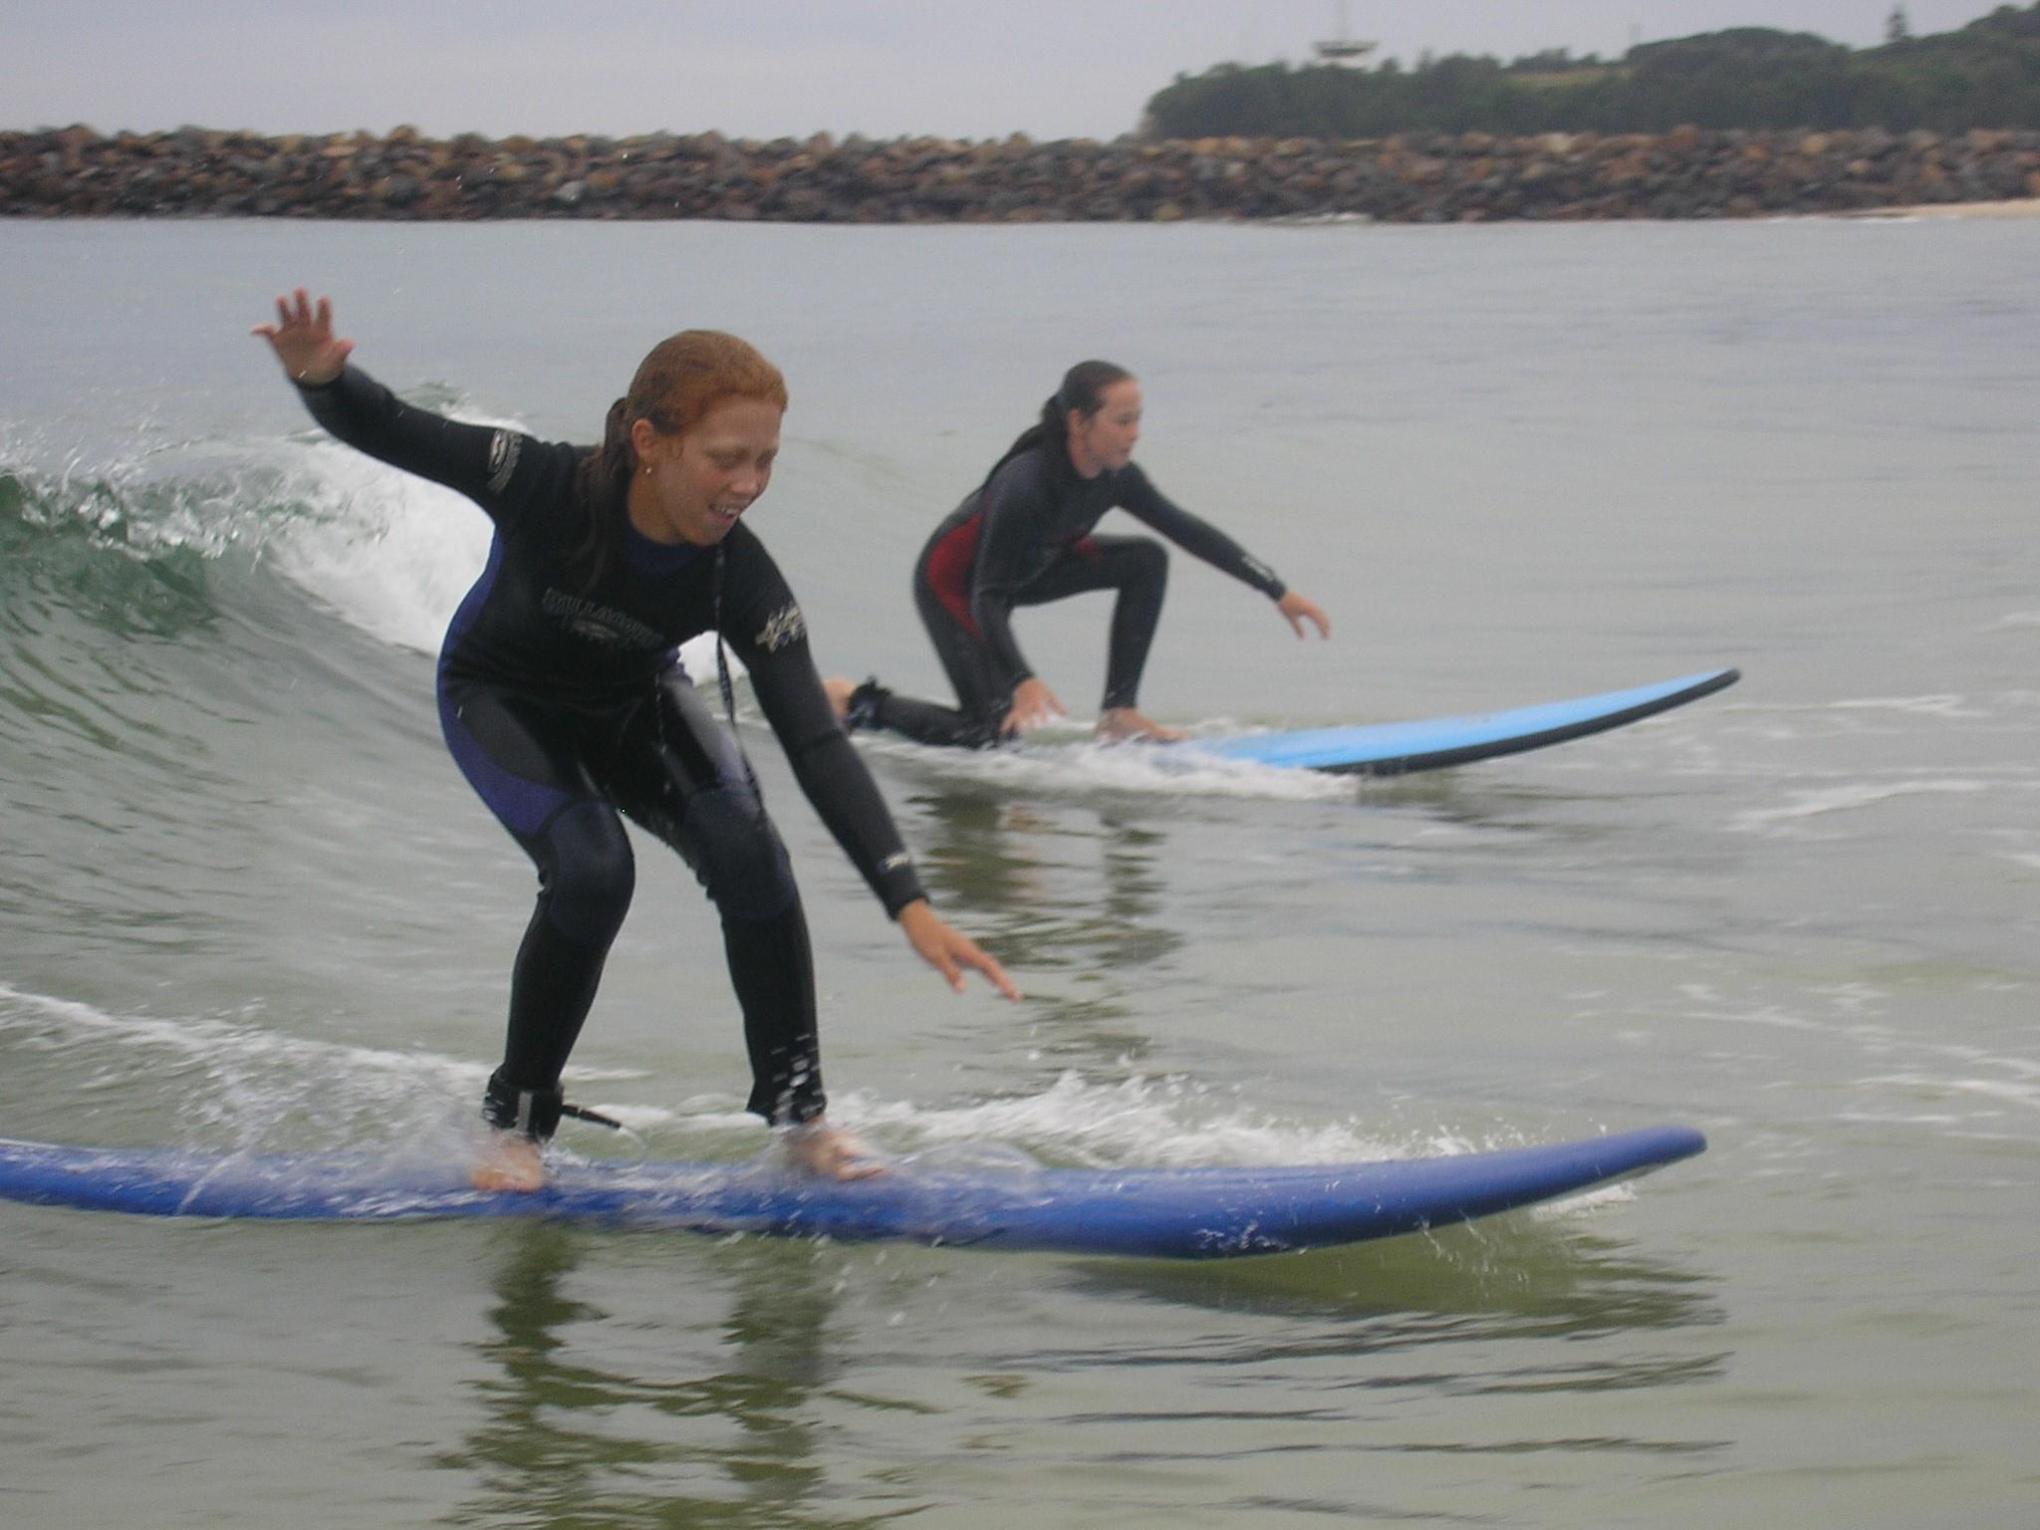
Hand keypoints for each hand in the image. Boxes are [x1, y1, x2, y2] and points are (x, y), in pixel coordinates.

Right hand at [252, 288, 353, 385]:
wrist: (311, 377)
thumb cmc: (327, 367)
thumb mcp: (336, 362)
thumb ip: (341, 351)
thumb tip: (351, 342)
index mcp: (322, 330)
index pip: (324, 317)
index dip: (324, 308)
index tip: (324, 298)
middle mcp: (306, 326)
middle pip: (304, 312)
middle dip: (302, 301)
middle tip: (300, 289)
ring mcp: (291, 331)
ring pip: (287, 316)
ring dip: (283, 307)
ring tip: (280, 298)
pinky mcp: (278, 339)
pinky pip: (268, 333)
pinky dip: (261, 330)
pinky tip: (255, 331)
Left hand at [898, 899, 1019, 999]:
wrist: (917, 919)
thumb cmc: (924, 937)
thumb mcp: (935, 957)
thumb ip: (950, 972)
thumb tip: (963, 991)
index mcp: (967, 951)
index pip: (989, 968)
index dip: (1002, 981)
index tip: (1012, 993)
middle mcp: (971, 950)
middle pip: (994, 968)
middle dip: (1006, 982)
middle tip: (1018, 998)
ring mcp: (967, 951)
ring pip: (989, 966)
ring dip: (1000, 979)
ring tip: (1010, 993)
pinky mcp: (962, 952)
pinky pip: (981, 965)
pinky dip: (990, 975)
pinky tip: (992, 982)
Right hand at [1000, 676, 1064, 735]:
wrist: (1024, 681)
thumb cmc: (1039, 688)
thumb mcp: (1049, 694)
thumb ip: (1057, 705)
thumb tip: (1065, 714)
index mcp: (1037, 701)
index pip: (1040, 710)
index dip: (1042, 716)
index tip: (1045, 723)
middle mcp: (1028, 706)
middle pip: (1028, 715)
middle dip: (1031, 723)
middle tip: (1034, 731)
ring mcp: (1021, 708)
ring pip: (1018, 717)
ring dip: (1019, 725)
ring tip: (1021, 733)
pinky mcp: (1015, 709)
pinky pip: (1009, 716)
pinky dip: (1006, 723)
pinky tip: (1002, 730)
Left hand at [1277, 590, 1329, 638]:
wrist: (1281, 592)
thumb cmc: (1285, 605)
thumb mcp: (1291, 618)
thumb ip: (1297, 628)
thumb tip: (1302, 638)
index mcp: (1309, 610)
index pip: (1319, 621)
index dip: (1323, 630)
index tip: (1325, 638)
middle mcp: (1312, 606)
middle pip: (1323, 617)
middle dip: (1326, 627)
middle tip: (1327, 637)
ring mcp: (1310, 604)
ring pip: (1322, 613)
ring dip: (1325, 621)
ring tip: (1327, 629)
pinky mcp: (1308, 603)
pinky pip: (1318, 610)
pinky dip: (1321, 616)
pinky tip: (1320, 620)